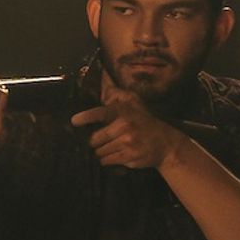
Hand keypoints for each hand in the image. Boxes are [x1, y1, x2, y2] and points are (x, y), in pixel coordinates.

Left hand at [73, 85, 189, 171]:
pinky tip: (117, 154)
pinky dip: (107, 159)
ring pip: (99, 151)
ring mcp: (127, 143)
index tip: (74, 121)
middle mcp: (124, 126)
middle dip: (95, 141)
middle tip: (103, 140)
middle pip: (94, 139)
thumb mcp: (135, 105)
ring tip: (113, 146)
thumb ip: (118, 95)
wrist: (166, 144)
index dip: (86, 117)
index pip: (100, 113)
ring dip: (102, 151)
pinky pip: (106, 161)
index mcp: (123, 112)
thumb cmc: (145, 123)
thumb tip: (103, 79)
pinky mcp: (129, 157)